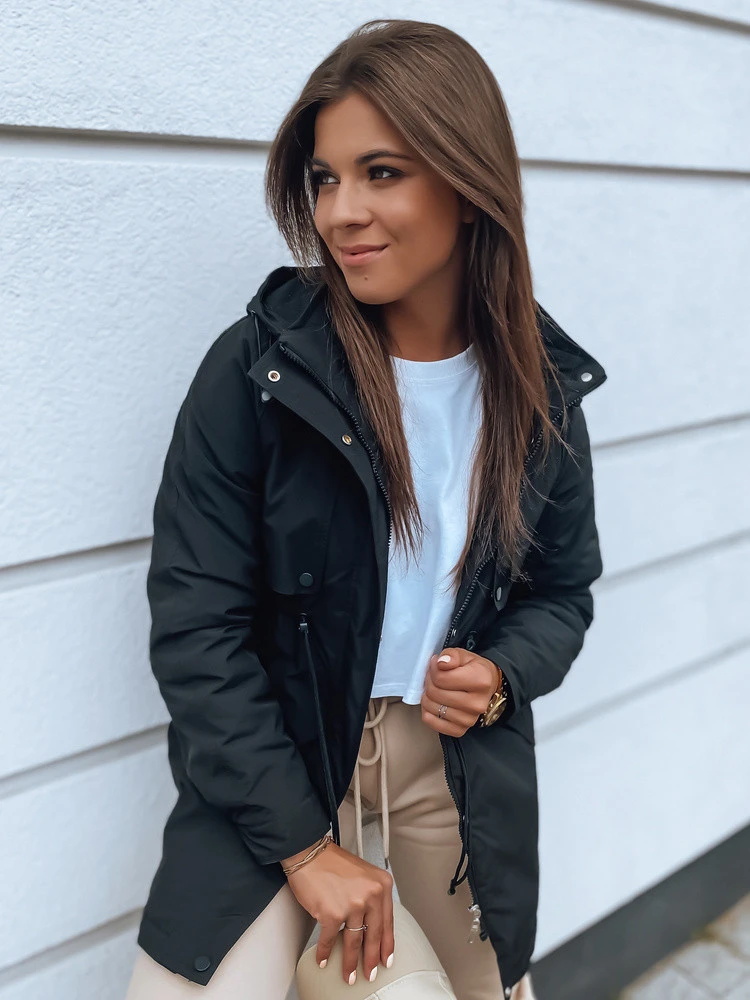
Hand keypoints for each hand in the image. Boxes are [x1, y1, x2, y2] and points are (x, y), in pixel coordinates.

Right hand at [283, 840, 394, 985]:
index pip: (388, 922)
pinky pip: (330, 940)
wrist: (309, 853)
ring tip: (349, 974)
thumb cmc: (333, 863)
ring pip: (354, 942)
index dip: (386, 945)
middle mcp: (371, 894)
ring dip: (350, 962)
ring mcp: (353, 905)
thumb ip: (372, 898)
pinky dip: (325, 952)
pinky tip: (324, 959)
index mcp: (382, 885)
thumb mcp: (364, 876)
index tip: (386, 959)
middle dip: (371, 959)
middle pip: (374, 936)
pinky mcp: (332, 913)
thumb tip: (371, 928)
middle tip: (369, 973)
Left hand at [420, 647, 500, 736]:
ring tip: (434, 689)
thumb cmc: (473, 669)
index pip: (441, 678)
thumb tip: (441, 663)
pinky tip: (434, 704)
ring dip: (427, 697)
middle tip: (433, 677)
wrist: (486, 685)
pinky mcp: (461, 730)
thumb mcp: (463, 655)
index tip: (436, 665)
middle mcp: (477, 703)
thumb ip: (451, 655)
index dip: (433, 669)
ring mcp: (470, 719)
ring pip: (432, 708)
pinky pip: (435, 725)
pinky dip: (429, 714)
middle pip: (435, 693)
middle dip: (429, 682)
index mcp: (480, 680)